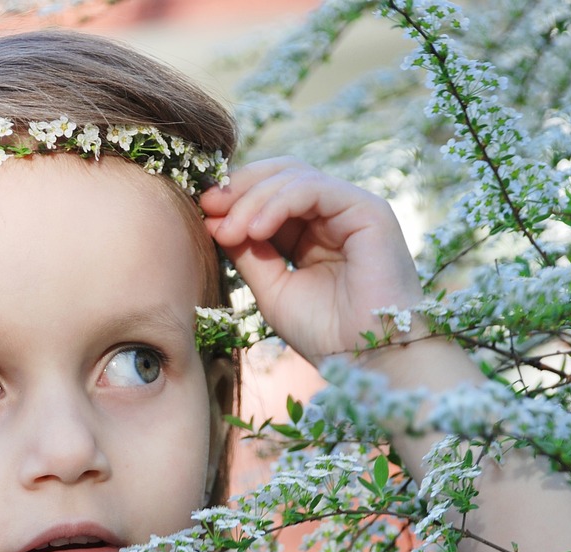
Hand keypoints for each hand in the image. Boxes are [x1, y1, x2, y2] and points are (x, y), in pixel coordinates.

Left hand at [201, 159, 423, 367]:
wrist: (367, 359)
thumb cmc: (325, 332)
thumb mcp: (272, 289)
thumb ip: (247, 253)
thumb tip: (213, 219)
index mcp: (312, 230)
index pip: (270, 191)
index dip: (235, 196)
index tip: (202, 213)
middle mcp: (334, 213)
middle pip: (280, 173)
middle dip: (239, 188)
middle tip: (208, 208)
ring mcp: (352, 208)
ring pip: (294, 177)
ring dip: (253, 200)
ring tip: (229, 231)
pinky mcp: (368, 210)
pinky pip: (315, 189)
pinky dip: (279, 202)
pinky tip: (256, 230)